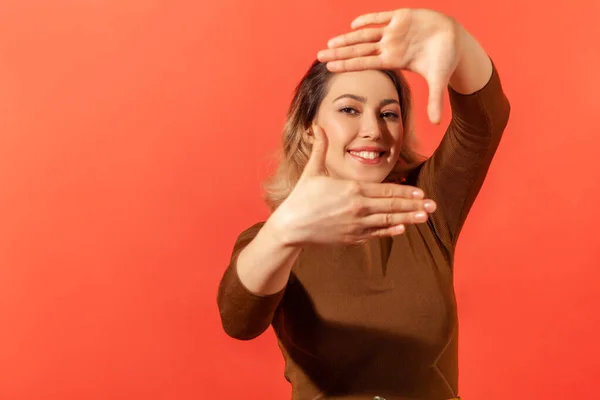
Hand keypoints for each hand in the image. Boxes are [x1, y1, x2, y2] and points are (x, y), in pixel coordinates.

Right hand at [272, 126, 436, 245]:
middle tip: (434, 206)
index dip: (406, 191)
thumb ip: (320, 148)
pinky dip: (390, 231)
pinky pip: (376, 234)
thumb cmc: (301, 198)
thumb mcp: (312, 170)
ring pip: (388, 221)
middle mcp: (358, 208)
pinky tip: (402, 229)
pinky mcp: (351, 238)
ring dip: (408, 219)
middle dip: (414, 205)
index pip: (386, 190)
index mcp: (352, 190)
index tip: (421, 192)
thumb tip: (317, 126)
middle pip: (392, 206)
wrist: (290, 227)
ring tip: (425, 218)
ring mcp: (356, 225)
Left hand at [317, 8, 463, 124]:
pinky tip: (354, 24)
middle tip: (319, 55)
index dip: (348, 64)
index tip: (330, 67)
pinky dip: (369, 19)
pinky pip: (382, 17)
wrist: (457, 38)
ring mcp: (395, 31)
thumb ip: (435, 101)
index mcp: (395, 60)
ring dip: (348, 38)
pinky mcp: (403, 16)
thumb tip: (436, 124)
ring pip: (366, 34)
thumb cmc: (445, 59)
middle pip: (359, 49)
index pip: (366, 63)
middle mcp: (391, 46)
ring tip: (330, 42)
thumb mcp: (439, 80)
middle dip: (340, 52)